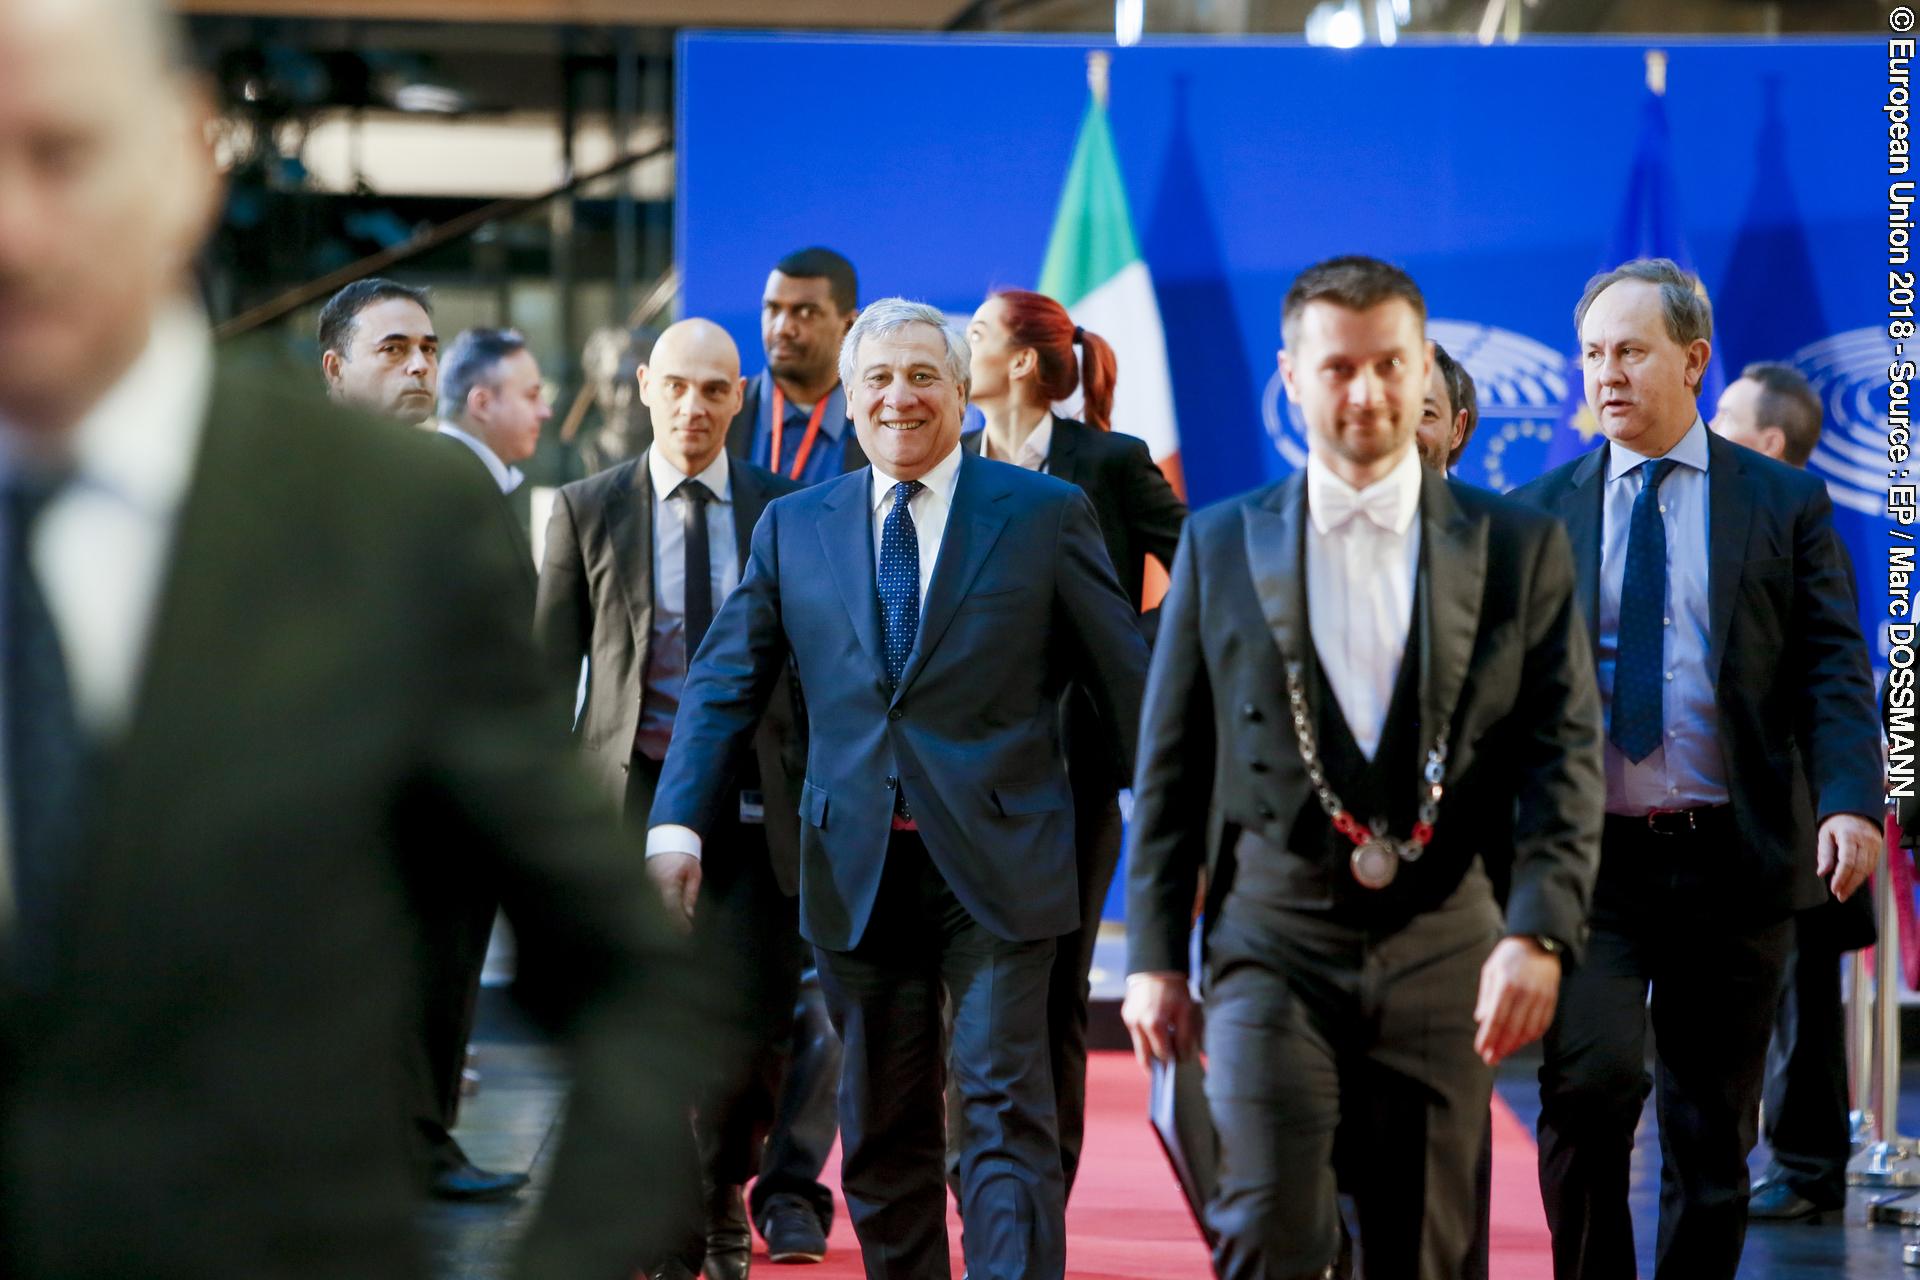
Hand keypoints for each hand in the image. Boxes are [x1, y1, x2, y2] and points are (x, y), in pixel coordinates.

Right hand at [645, 853, 700, 931]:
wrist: (669, 836)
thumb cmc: (684, 854)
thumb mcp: (694, 873)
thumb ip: (691, 894)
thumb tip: (689, 914)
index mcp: (667, 882)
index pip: (671, 908)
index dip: (679, 922)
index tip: (687, 932)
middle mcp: (653, 884)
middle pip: (659, 911)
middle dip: (669, 924)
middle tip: (681, 934)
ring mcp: (646, 883)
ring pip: (652, 906)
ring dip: (662, 917)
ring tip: (673, 930)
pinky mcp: (643, 882)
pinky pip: (648, 899)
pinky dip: (656, 908)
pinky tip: (663, 917)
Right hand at [1120, 973, 1199, 1071]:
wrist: (1157, 965)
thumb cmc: (1176, 990)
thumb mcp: (1188, 1012)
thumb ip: (1186, 1037)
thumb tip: (1183, 1058)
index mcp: (1154, 1024)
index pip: (1162, 1055)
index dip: (1172, 1062)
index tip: (1180, 1065)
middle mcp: (1137, 1024)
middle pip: (1145, 1058)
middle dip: (1156, 1067)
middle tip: (1168, 1072)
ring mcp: (1129, 1019)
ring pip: (1139, 1047)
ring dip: (1151, 1053)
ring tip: (1164, 1057)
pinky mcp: (1126, 1014)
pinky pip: (1136, 1034)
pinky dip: (1146, 1040)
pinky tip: (1157, 1039)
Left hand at [1474, 936, 1560, 1065]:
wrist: (1540, 941)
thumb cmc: (1509, 956)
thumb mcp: (1491, 969)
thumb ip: (1486, 995)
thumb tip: (1481, 1020)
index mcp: (1506, 984)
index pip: (1496, 1018)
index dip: (1488, 1037)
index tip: (1481, 1050)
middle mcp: (1525, 993)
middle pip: (1512, 1028)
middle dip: (1500, 1047)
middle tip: (1490, 1059)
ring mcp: (1541, 997)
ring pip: (1528, 1030)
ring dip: (1515, 1045)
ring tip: (1503, 1054)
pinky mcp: (1552, 1000)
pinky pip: (1542, 1025)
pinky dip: (1531, 1037)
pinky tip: (1521, 1043)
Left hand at [1818, 813, 1881, 902]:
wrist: (1856, 811)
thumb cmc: (1838, 822)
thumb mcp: (1825, 833)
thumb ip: (1824, 853)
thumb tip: (1822, 872)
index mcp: (1849, 835)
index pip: (1847, 862)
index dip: (1841, 878)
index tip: (1834, 888)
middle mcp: (1865, 841)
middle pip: (1859, 868)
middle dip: (1849, 885)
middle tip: (1840, 896)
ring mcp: (1874, 845)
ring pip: (1867, 870)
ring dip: (1856, 883)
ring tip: (1845, 892)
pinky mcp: (1879, 849)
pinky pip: (1871, 866)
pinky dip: (1862, 877)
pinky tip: (1853, 883)